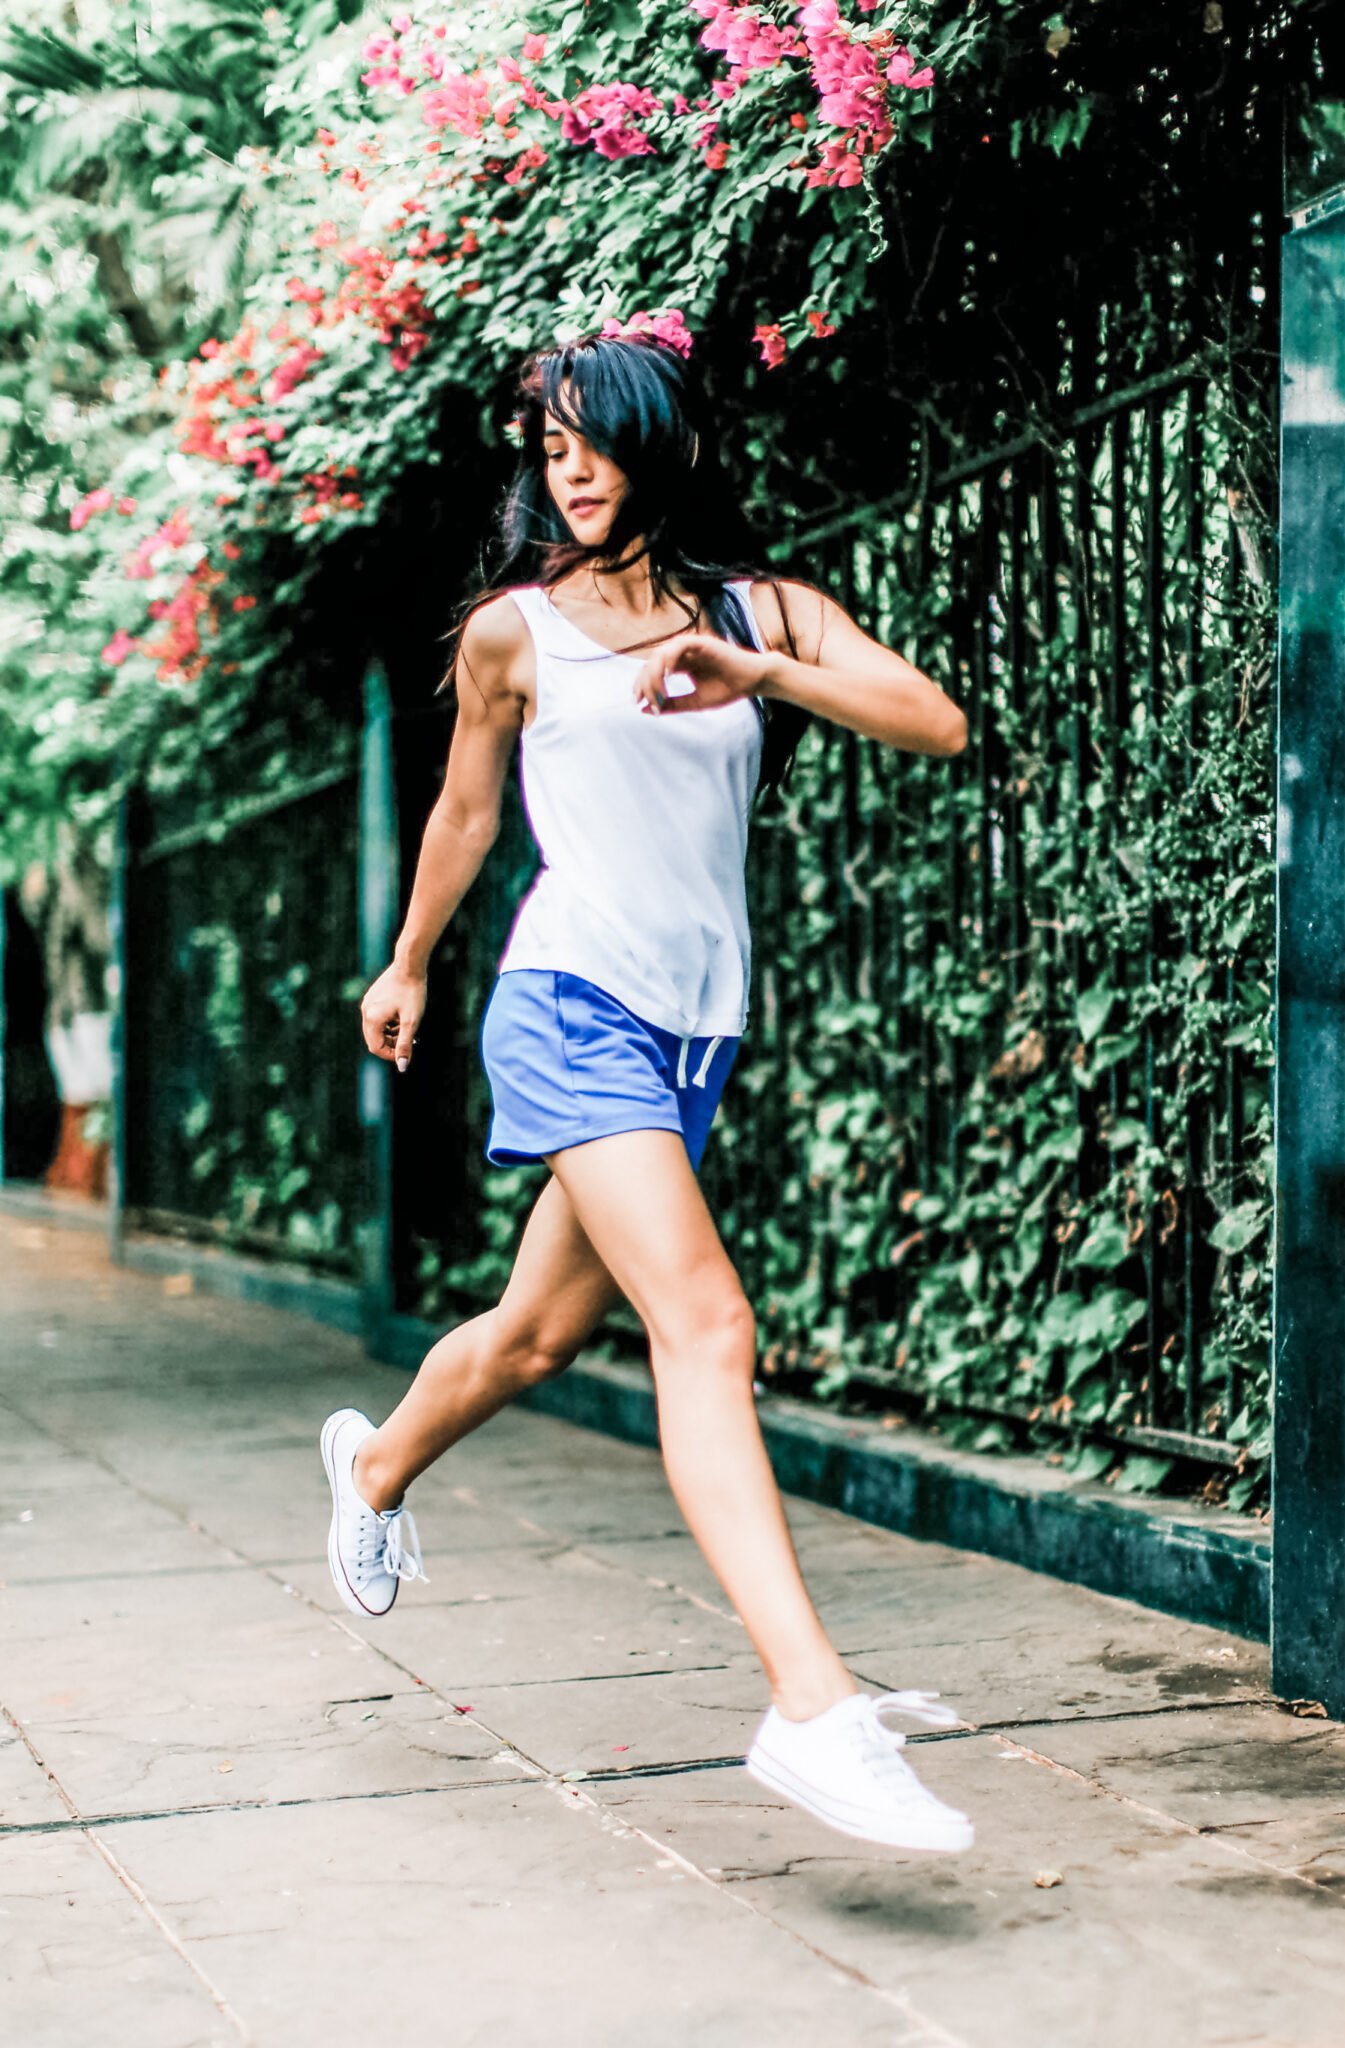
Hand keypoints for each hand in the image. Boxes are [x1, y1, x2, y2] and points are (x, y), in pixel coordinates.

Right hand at [360, 963, 426, 1071]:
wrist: (409, 965)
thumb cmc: (412, 993)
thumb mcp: (411, 1021)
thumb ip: (405, 1044)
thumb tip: (402, 1066)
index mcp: (372, 1018)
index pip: (376, 1047)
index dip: (391, 1054)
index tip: (406, 1053)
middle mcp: (366, 1011)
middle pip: (374, 1038)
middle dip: (390, 1044)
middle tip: (409, 1042)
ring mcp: (368, 1002)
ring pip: (376, 1028)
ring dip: (390, 1033)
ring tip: (408, 1029)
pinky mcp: (373, 996)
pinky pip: (377, 1016)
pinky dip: (388, 1022)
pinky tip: (402, 1017)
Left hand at [632, 632, 766, 716]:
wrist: (752, 682)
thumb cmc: (728, 690)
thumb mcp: (695, 702)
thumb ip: (672, 704)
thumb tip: (645, 710)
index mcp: (680, 665)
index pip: (652, 671)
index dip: (642, 687)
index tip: (640, 704)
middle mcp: (682, 654)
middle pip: (652, 663)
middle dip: (644, 682)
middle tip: (644, 701)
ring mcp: (691, 646)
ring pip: (660, 654)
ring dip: (654, 674)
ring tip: (656, 692)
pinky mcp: (701, 642)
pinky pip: (678, 646)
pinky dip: (669, 659)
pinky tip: (667, 675)